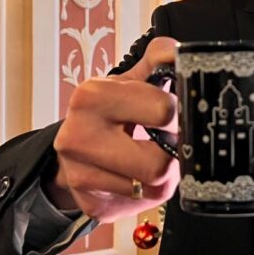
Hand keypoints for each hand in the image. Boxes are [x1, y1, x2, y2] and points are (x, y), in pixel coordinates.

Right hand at [45, 37, 180, 221]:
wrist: (76, 147)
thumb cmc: (112, 110)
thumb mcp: (133, 80)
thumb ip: (159, 60)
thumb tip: (177, 51)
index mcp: (92, 96)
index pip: (162, 111)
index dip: (177, 115)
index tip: (172, 114)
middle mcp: (78, 136)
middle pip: (159, 164)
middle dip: (173, 153)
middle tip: (168, 141)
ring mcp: (79, 175)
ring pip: (154, 187)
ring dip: (166, 175)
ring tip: (155, 157)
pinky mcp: (90, 203)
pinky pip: (141, 203)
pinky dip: (150, 191)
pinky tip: (139, 175)